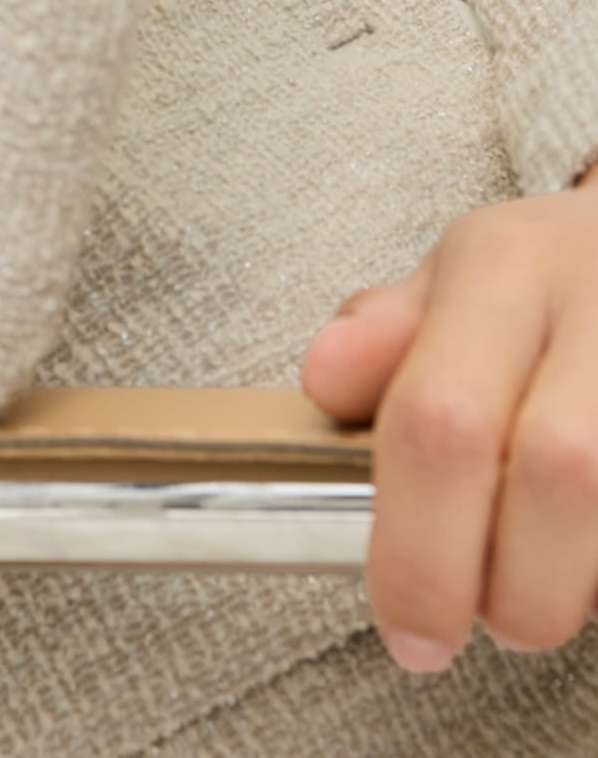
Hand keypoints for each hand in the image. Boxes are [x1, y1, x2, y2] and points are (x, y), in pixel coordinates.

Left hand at [300, 169, 597, 672]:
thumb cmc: (550, 276)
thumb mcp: (457, 273)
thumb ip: (387, 333)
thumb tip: (324, 382)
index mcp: (505, 269)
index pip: (443, 416)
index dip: (418, 547)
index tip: (405, 625)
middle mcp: (592, 309)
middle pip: (559, 473)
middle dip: (514, 587)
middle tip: (481, 620)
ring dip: (570, 585)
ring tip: (538, 584)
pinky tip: (581, 555)